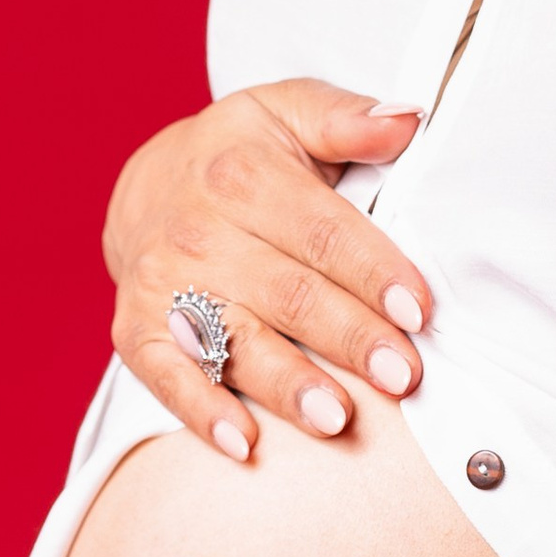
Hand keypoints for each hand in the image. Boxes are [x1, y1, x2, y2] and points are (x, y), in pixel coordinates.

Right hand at [106, 78, 433, 462]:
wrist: (146, 186)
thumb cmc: (239, 156)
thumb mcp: (288, 112)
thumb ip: (346, 118)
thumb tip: (406, 120)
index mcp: (243, 175)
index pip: (322, 232)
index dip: (373, 271)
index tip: (418, 310)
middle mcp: (199, 232)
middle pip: (289, 293)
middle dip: (349, 338)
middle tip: (401, 376)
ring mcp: (164, 285)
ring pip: (236, 341)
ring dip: (287, 384)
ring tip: (336, 419)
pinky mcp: (138, 330)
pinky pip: (169, 376)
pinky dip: (203, 412)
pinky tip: (243, 444)